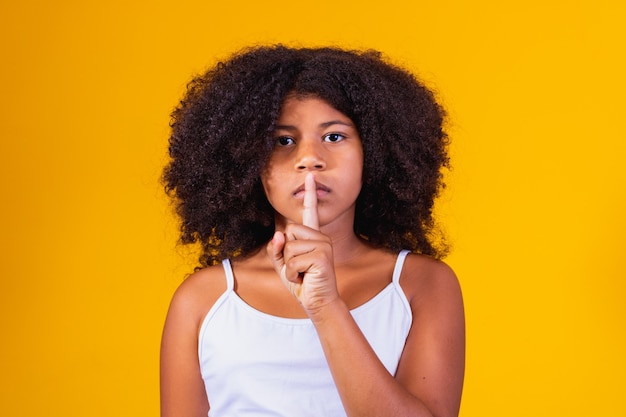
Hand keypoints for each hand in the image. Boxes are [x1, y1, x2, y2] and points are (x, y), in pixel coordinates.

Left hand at [267, 173, 338, 313]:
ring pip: (289, 246)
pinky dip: (293, 273)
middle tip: (299, 268)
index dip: (310, 194)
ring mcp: (323, 245)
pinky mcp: (322, 256)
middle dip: (286, 253)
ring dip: (289, 266)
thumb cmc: (302, 283)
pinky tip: (305, 279)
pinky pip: (293, 260)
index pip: (310, 212)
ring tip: (302, 274)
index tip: (311, 176)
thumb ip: (276, 249)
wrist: (318, 302)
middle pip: (288, 231)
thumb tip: (279, 234)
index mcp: (312, 236)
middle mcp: (320, 237)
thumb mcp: (283, 265)